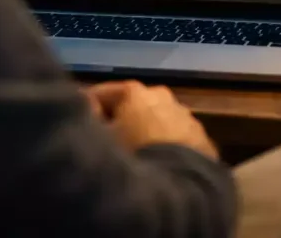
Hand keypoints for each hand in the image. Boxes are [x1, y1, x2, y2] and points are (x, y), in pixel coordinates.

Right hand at [89, 81, 218, 159]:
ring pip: (155, 121)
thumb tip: (88, 117)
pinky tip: (157, 167)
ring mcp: (185, 115)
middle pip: (130, 107)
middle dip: (117, 123)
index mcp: (134, 92)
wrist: (182, 188)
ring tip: (134, 160)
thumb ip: (90, 124)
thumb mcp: (100, 143)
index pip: (99, 94)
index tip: (78, 130)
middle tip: (106, 147)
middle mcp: (161, 95)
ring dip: (143, 134)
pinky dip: (164, 147)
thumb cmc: (133, 159)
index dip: (84, 112)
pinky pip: (175, 139)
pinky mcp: (202, 138)